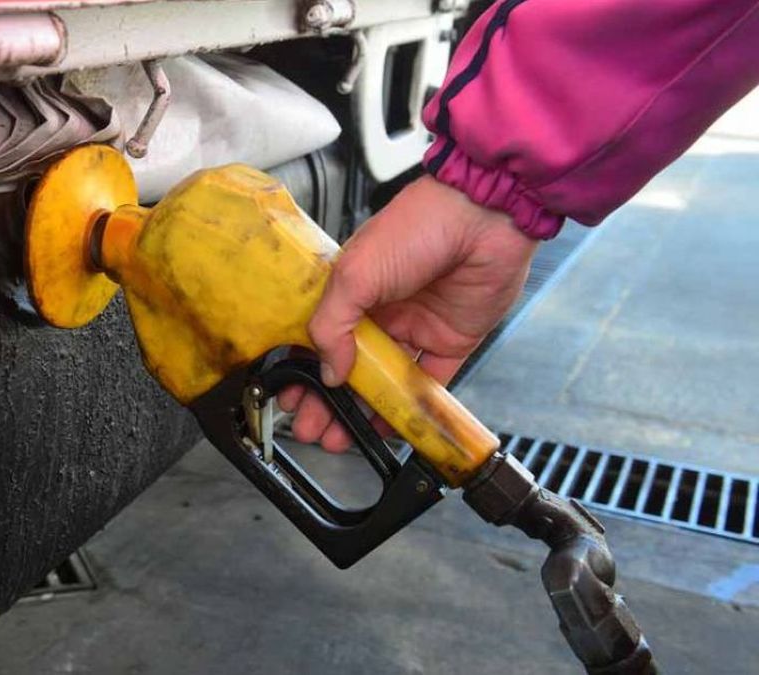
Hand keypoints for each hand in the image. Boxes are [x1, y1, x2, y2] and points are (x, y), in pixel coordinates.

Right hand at [278, 175, 538, 451]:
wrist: (483, 217)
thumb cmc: (416, 228)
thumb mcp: (355, 273)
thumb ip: (333, 326)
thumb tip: (328, 372)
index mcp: (351, 290)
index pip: (318, 339)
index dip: (303, 371)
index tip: (289, 398)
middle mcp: (380, 312)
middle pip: (348, 368)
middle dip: (327, 403)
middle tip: (313, 430)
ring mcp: (414, 328)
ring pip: (383, 382)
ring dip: (362, 412)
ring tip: (342, 438)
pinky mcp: (450, 342)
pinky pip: (428, 384)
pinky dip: (410, 408)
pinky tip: (389, 430)